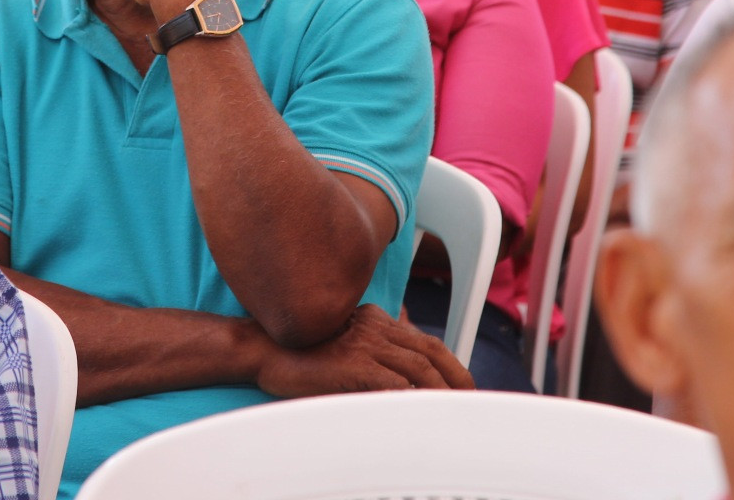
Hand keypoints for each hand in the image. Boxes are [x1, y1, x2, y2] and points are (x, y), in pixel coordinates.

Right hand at [255, 304, 473, 396]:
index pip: (422, 340)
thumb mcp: (339, 348)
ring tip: (458, 413)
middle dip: (457, 375)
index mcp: (372, 319)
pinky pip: (396, 384)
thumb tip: (392, 384)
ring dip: (443, 391)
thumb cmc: (295, 353)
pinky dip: (415, 398)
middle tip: (472, 400)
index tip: (461, 384)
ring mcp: (365, 343)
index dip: (448, 362)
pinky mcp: (355, 364)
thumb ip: (366, 357)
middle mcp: (374, 326)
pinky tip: (426, 414)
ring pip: (420, 366)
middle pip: (430, 350)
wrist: (260, 348)